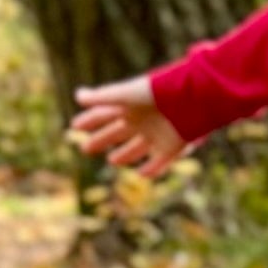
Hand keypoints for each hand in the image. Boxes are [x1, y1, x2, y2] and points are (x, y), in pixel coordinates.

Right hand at [72, 76, 189, 177]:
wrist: (192, 99)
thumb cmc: (157, 93)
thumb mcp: (127, 94)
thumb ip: (102, 97)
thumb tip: (77, 96)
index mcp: (131, 106)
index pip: (104, 114)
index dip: (90, 120)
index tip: (75, 125)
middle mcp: (142, 120)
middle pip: (117, 132)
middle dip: (102, 140)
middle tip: (85, 148)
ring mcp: (157, 135)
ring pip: (136, 148)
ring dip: (124, 154)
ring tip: (112, 160)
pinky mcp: (172, 147)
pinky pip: (159, 162)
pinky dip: (151, 169)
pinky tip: (142, 174)